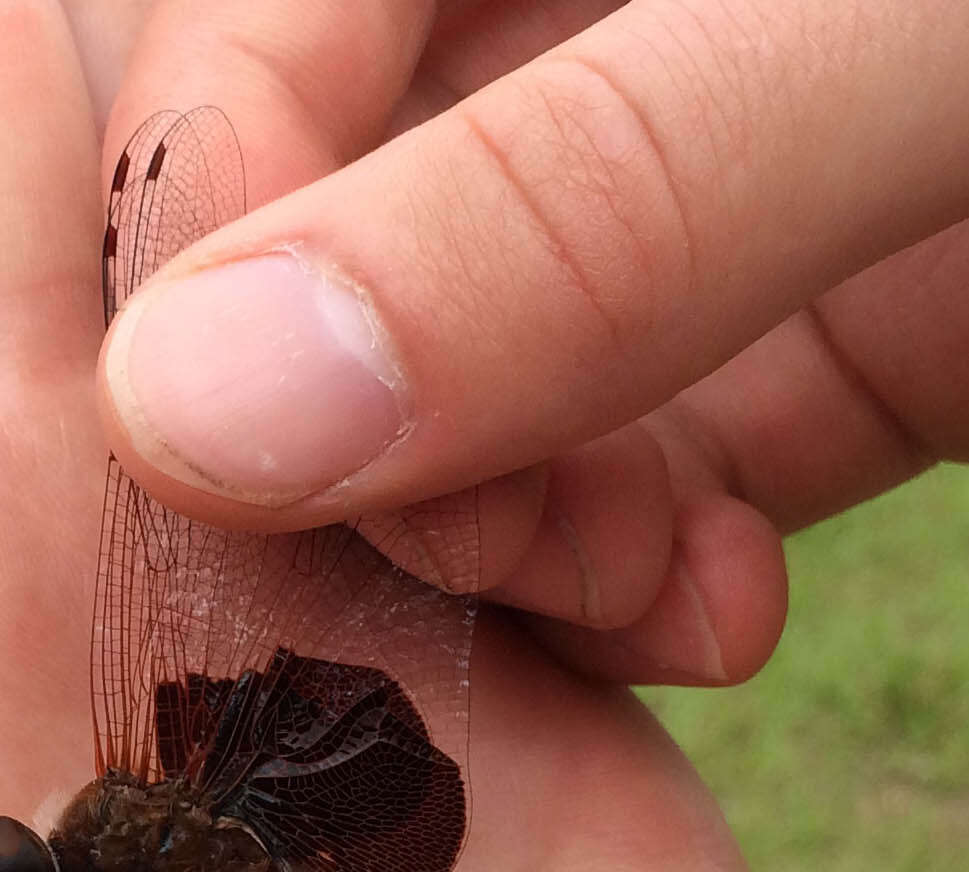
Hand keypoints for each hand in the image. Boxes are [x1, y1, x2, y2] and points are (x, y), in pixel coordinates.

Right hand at [99, 0, 968, 684]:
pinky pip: (617, 491)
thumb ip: (571, 205)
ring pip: (455, 419)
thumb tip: (197, 411)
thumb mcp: (885, 53)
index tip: (230, 450)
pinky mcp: (762, 364)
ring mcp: (651, 226)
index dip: (193, 255)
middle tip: (468, 547)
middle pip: (312, 269)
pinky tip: (712, 609)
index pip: (229, 57)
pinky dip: (628, 587)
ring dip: (505, 547)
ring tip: (637, 588)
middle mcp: (550, 67)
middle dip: (355, 446)